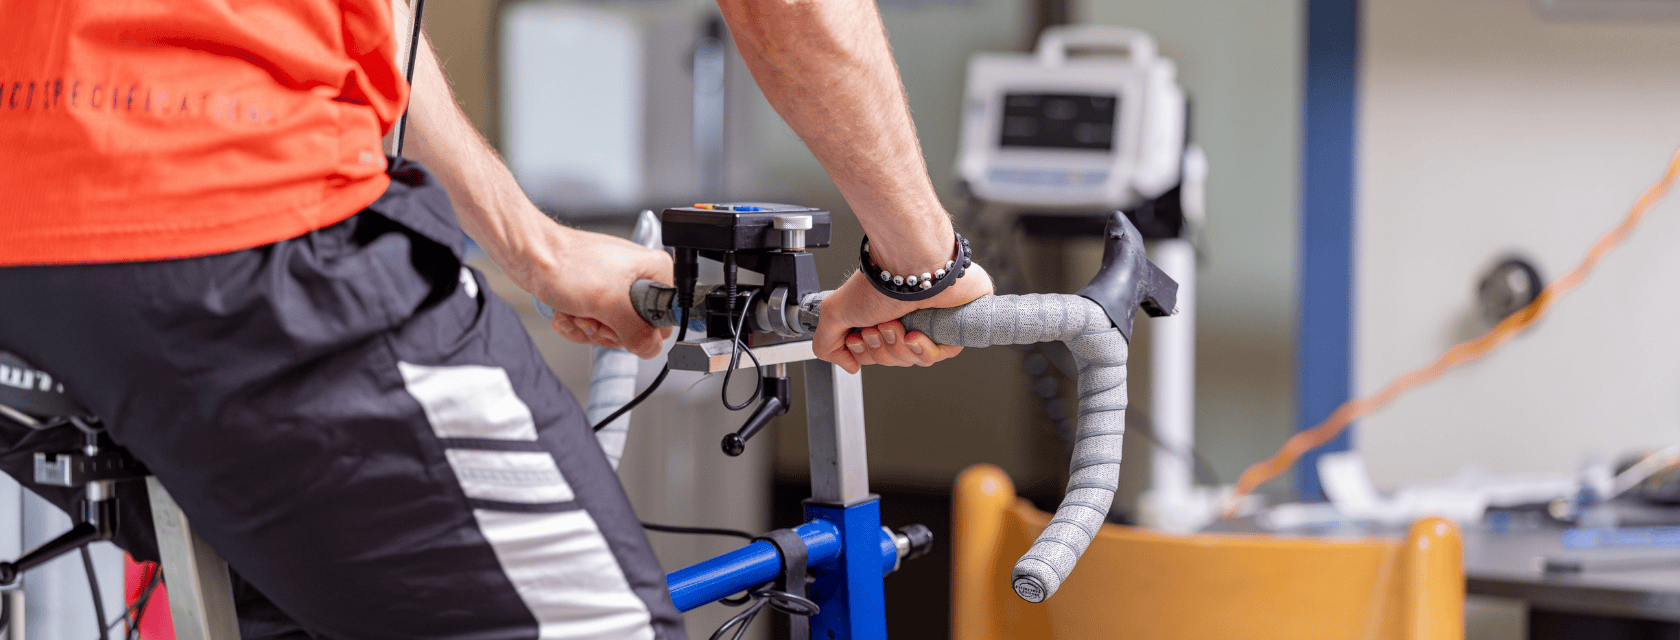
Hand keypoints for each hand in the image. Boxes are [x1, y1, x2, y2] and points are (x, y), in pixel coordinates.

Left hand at [514, 226, 673, 358]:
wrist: (531, 255)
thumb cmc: (565, 264)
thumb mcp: (609, 304)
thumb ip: (637, 332)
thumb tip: (651, 349)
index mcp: (654, 271)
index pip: (664, 319)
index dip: (640, 330)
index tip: (619, 324)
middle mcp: (638, 278)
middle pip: (636, 329)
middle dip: (607, 330)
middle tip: (592, 316)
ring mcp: (616, 287)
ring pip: (612, 330)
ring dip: (588, 327)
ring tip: (575, 310)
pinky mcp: (595, 295)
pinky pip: (595, 324)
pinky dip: (577, 323)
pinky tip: (567, 312)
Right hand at [813, 264, 992, 373]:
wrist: (912, 265)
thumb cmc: (880, 282)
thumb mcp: (835, 313)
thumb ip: (827, 344)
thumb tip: (849, 366)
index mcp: (878, 315)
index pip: (872, 354)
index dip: (863, 353)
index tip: (857, 337)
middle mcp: (902, 319)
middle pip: (890, 359)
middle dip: (880, 348)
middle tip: (877, 326)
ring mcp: (926, 323)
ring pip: (911, 360)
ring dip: (897, 347)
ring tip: (894, 324)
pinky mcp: (949, 326)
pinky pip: (937, 356)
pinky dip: (922, 351)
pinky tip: (914, 335)